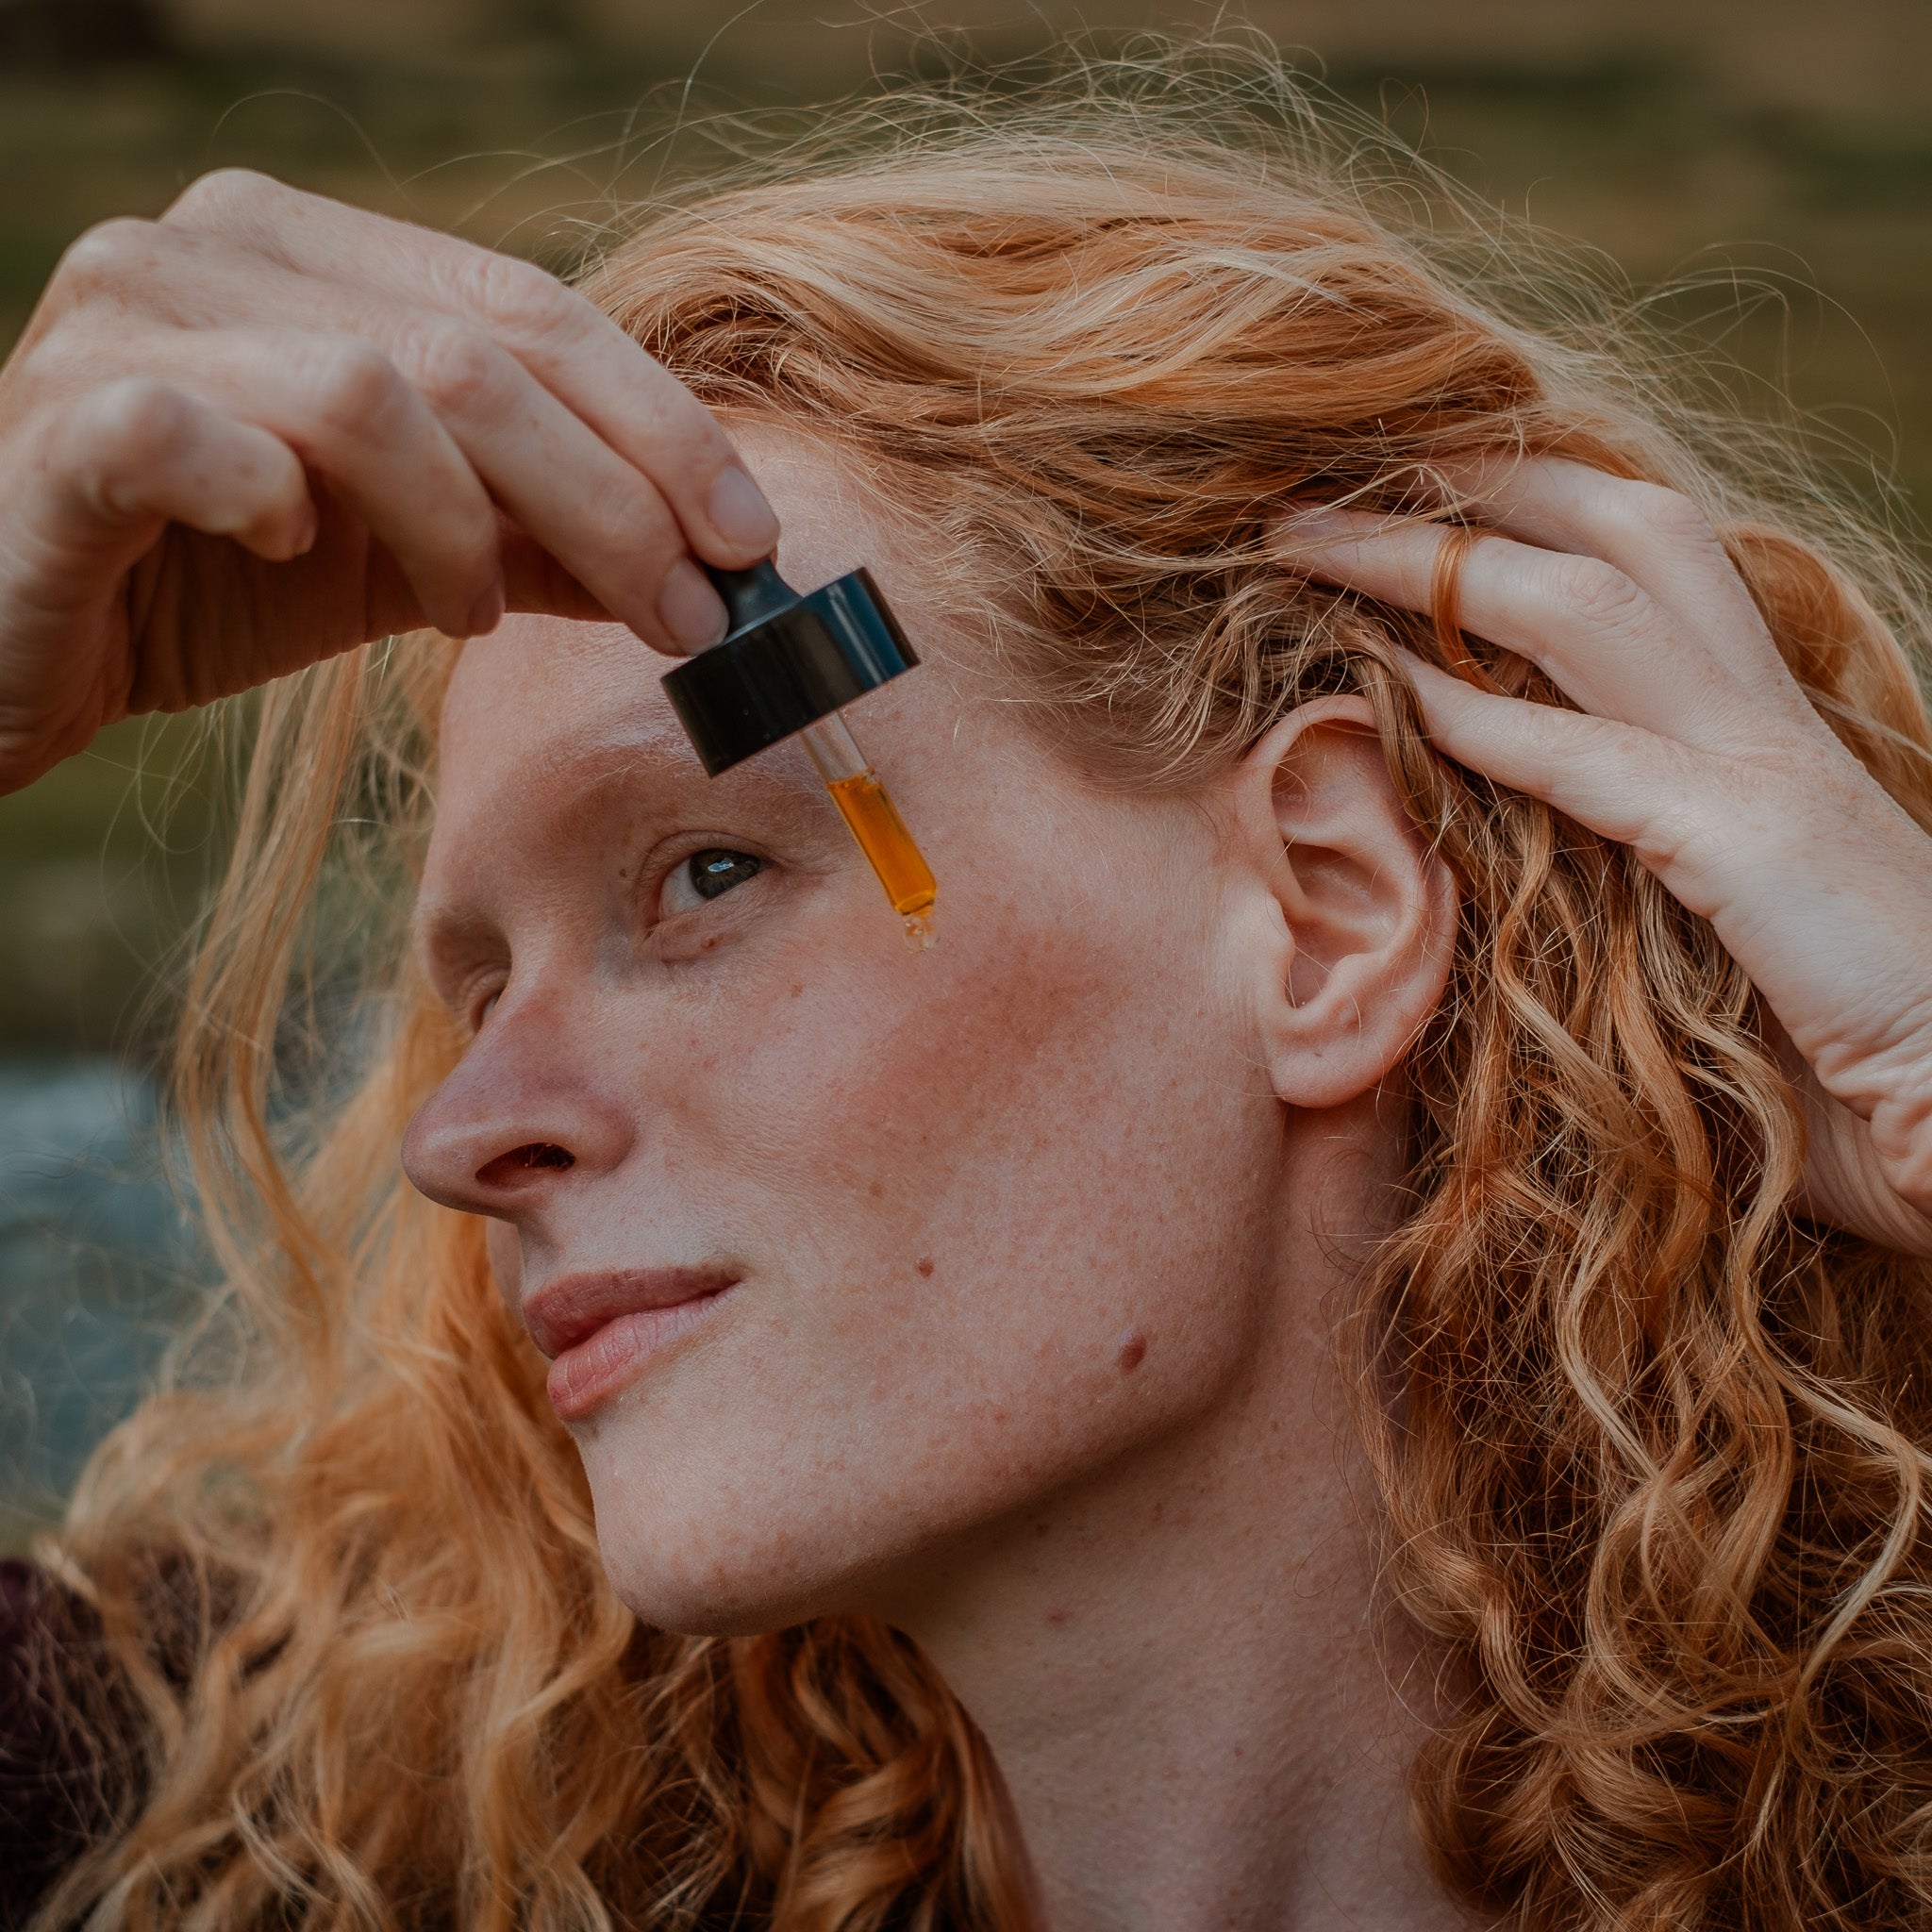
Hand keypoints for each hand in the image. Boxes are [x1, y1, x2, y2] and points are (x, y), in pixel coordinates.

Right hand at [0, 169, 779, 794]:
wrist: (12, 634)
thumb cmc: (209, 578)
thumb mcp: (405, 551)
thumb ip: (536, 534)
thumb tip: (700, 566)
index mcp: (315, 249)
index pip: (532, 310)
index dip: (659, 425)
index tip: (748, 541)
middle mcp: (219, 247)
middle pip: (477, 355)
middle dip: (613, 498)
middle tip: (683, 614)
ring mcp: (128, 317)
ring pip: (371, 390)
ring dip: (467, 528)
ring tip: (473, 616)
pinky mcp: (64, 417)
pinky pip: (204, 436)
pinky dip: (284, 505)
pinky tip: (302, 558)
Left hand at [1275, 459, 1931, 1255]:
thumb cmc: (1850, 1039)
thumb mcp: (1731, 913)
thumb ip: (1643, 848)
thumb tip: (1502, 818)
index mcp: (1767, 724)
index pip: (1649, 556)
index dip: (1528, 501)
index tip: (1408, 485)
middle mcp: (1768, 718)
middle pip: (1621, 525)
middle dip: (1473, 474)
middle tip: (1337, 467)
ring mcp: (1766, 774)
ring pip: (1586, 607)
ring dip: (1431, 562)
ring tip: (1306, 538)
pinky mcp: (1753, 852)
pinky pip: (1590, 760)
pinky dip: (1478, 720)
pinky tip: (1381, 686)